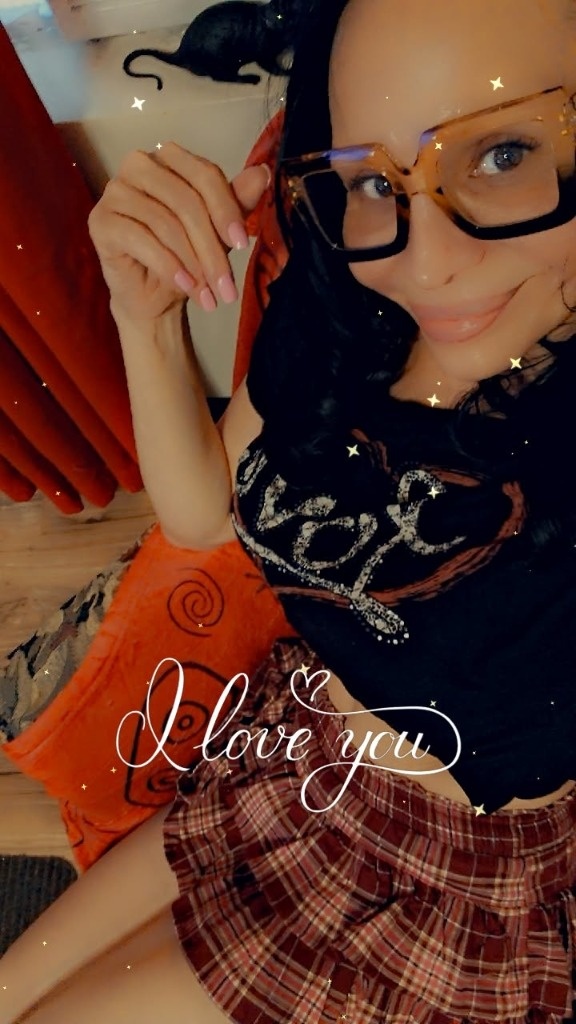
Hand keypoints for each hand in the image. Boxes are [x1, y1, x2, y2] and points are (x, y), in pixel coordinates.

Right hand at [88, 143, 271, 322]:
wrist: (153, 294)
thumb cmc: (185, 258)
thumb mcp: (217, 231)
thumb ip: (236, 201)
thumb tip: (264, 173)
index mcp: (170, 159)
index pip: (204, 175)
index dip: (226, 209)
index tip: (242, 244)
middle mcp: (139, 166)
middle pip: (186, 201)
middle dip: (211, 248)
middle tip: (227, 287)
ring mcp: (115, 191)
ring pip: (165, 222)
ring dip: (192, 263)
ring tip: (207, 293)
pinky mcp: (100, 220)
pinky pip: (140, 238)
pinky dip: (167, 265)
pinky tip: (184, 286)